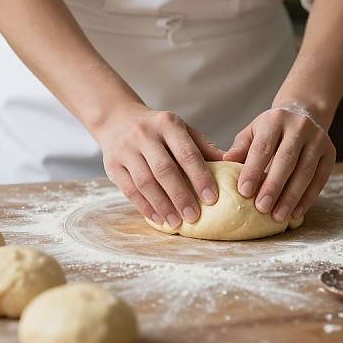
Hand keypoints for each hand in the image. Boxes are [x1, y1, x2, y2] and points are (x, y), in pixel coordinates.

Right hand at [97, 103, 221, 227]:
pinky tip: (158, 219)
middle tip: (195, 217)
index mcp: (167, 123)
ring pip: (145, 182)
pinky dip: (145, 207)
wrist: (117, 118)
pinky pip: (129, 190)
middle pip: (164, 170)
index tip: (212, 198)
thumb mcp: (180, 129)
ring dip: (163, 206)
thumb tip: (229, 165)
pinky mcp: (112, 165)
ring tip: (177, 223)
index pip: (187, 152)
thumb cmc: (157, 129)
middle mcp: (144, 134)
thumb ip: (202, 146)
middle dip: (181, 196)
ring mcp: (126, 149)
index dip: (200, 177)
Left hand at [224, 108, 335, 221]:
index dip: (253, 170)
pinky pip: (320, 179)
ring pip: (305, 172)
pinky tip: (295, 213)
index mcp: (275, 119)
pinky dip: (307, 198)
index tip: (244, 191)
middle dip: (273, 186)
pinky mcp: (330, 153)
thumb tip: (225, 162)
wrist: (303, 113)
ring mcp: (318, 140)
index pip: (263, 147)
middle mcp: (299, 127)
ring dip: (291, 197)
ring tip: (277, 216)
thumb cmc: (270, 129)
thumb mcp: (252, 131)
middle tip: (261, 208)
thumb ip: (240, 147)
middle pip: (286, 160)